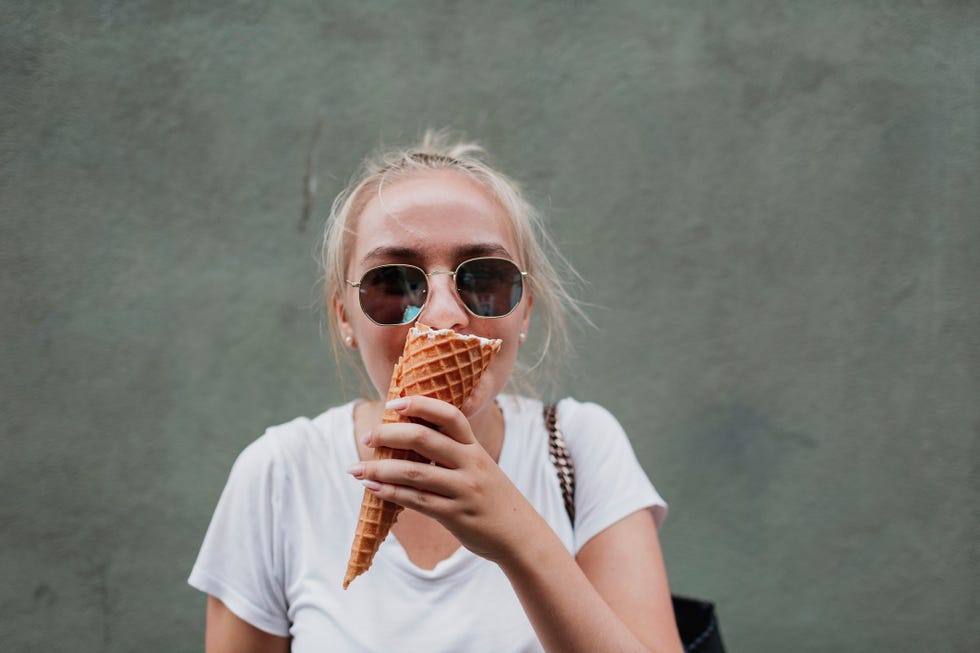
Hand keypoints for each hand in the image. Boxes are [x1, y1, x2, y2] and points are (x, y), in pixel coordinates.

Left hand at [348, 395, 537, 562]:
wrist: (520, 535)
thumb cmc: (492, 498)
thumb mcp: (479, 467)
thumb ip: (453, 453)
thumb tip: (409, 440)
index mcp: (475, 447)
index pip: (450, 415)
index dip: (420, 404)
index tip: (393, 403)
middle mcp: (471, 463)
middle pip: (424, 438)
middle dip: (389, 435)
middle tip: (368, 437)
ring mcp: (463, 489)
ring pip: (414, 472)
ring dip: (379, 469)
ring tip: (355, 469)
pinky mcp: (455, 515)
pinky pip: (417, 501)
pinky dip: (390, 493)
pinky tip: (372, 490)